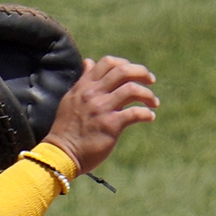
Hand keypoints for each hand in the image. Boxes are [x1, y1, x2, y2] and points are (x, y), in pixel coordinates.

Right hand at [45, 55, 156, 174]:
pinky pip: (135, 113)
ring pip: (132, 89)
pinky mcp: (110, 125)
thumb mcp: (71, 98)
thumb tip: (89, 61)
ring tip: (153, 103)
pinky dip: (147, 113)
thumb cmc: (67, 128)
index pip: (108, 62)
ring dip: (148, 94)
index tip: (134, 73)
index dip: (125, 63)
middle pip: (123, 71)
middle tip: (151, 81)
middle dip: (142, 73)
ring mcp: (102, 108)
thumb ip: (83, 80)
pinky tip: (150, 117)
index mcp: (84, 86)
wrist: (61, 153)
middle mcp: (93, 93)